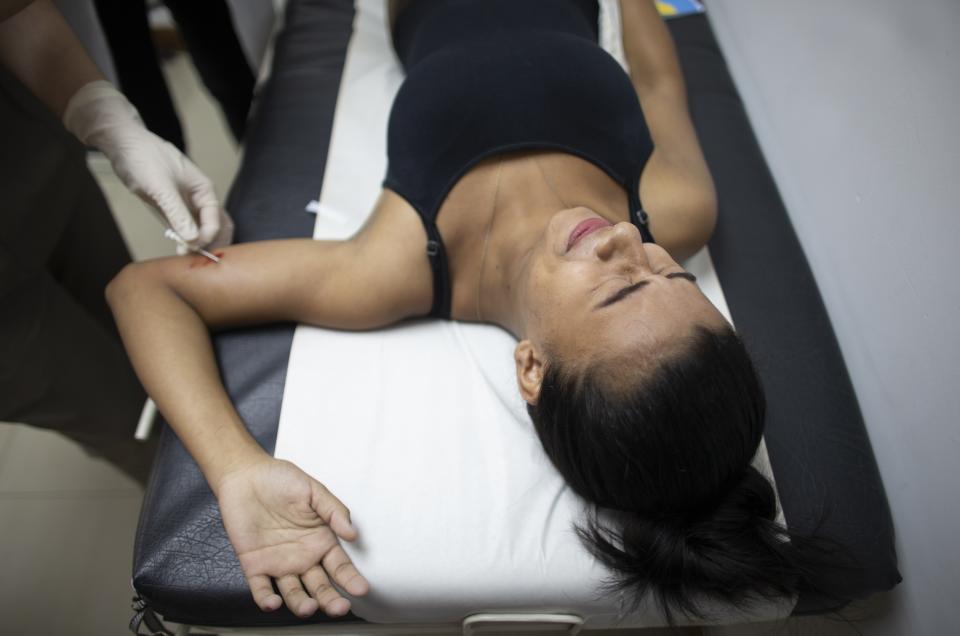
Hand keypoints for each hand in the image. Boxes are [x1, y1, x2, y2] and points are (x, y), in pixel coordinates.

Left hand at [63, 81, 233, 250]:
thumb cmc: (144, 157)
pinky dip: (183, 239)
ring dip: (196, 243)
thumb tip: (192, 239)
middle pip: (213, 225)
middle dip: (209, 242)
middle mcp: (197, 197)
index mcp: (203, 189)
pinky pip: (183, 227)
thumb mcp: (161, 187)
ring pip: (198, 228)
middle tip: (197, 258)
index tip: (193, 246)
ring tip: (187, 258)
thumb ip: (177, 214)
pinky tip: (179, 251)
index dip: (207, 235)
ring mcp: (184, 203)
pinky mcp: (170, 207)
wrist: (123, 144)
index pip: (214, 218)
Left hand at [215, 457, 368, 616]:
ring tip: (308, 607)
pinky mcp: (254, 565)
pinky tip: (273, 603)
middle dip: (331, 599)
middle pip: (320, 586)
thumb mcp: (313, 490)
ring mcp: (279, 563)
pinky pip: (261, 588)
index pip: (340, 567)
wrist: (245, 476)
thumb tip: (352, 533)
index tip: (360, 589)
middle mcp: (303, 557)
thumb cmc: (280, 480)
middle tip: (339, 608)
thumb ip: (333, 511)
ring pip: (294, 592)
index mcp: (320, 541)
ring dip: (301, 603)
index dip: (350, 579)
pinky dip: (266, 599)